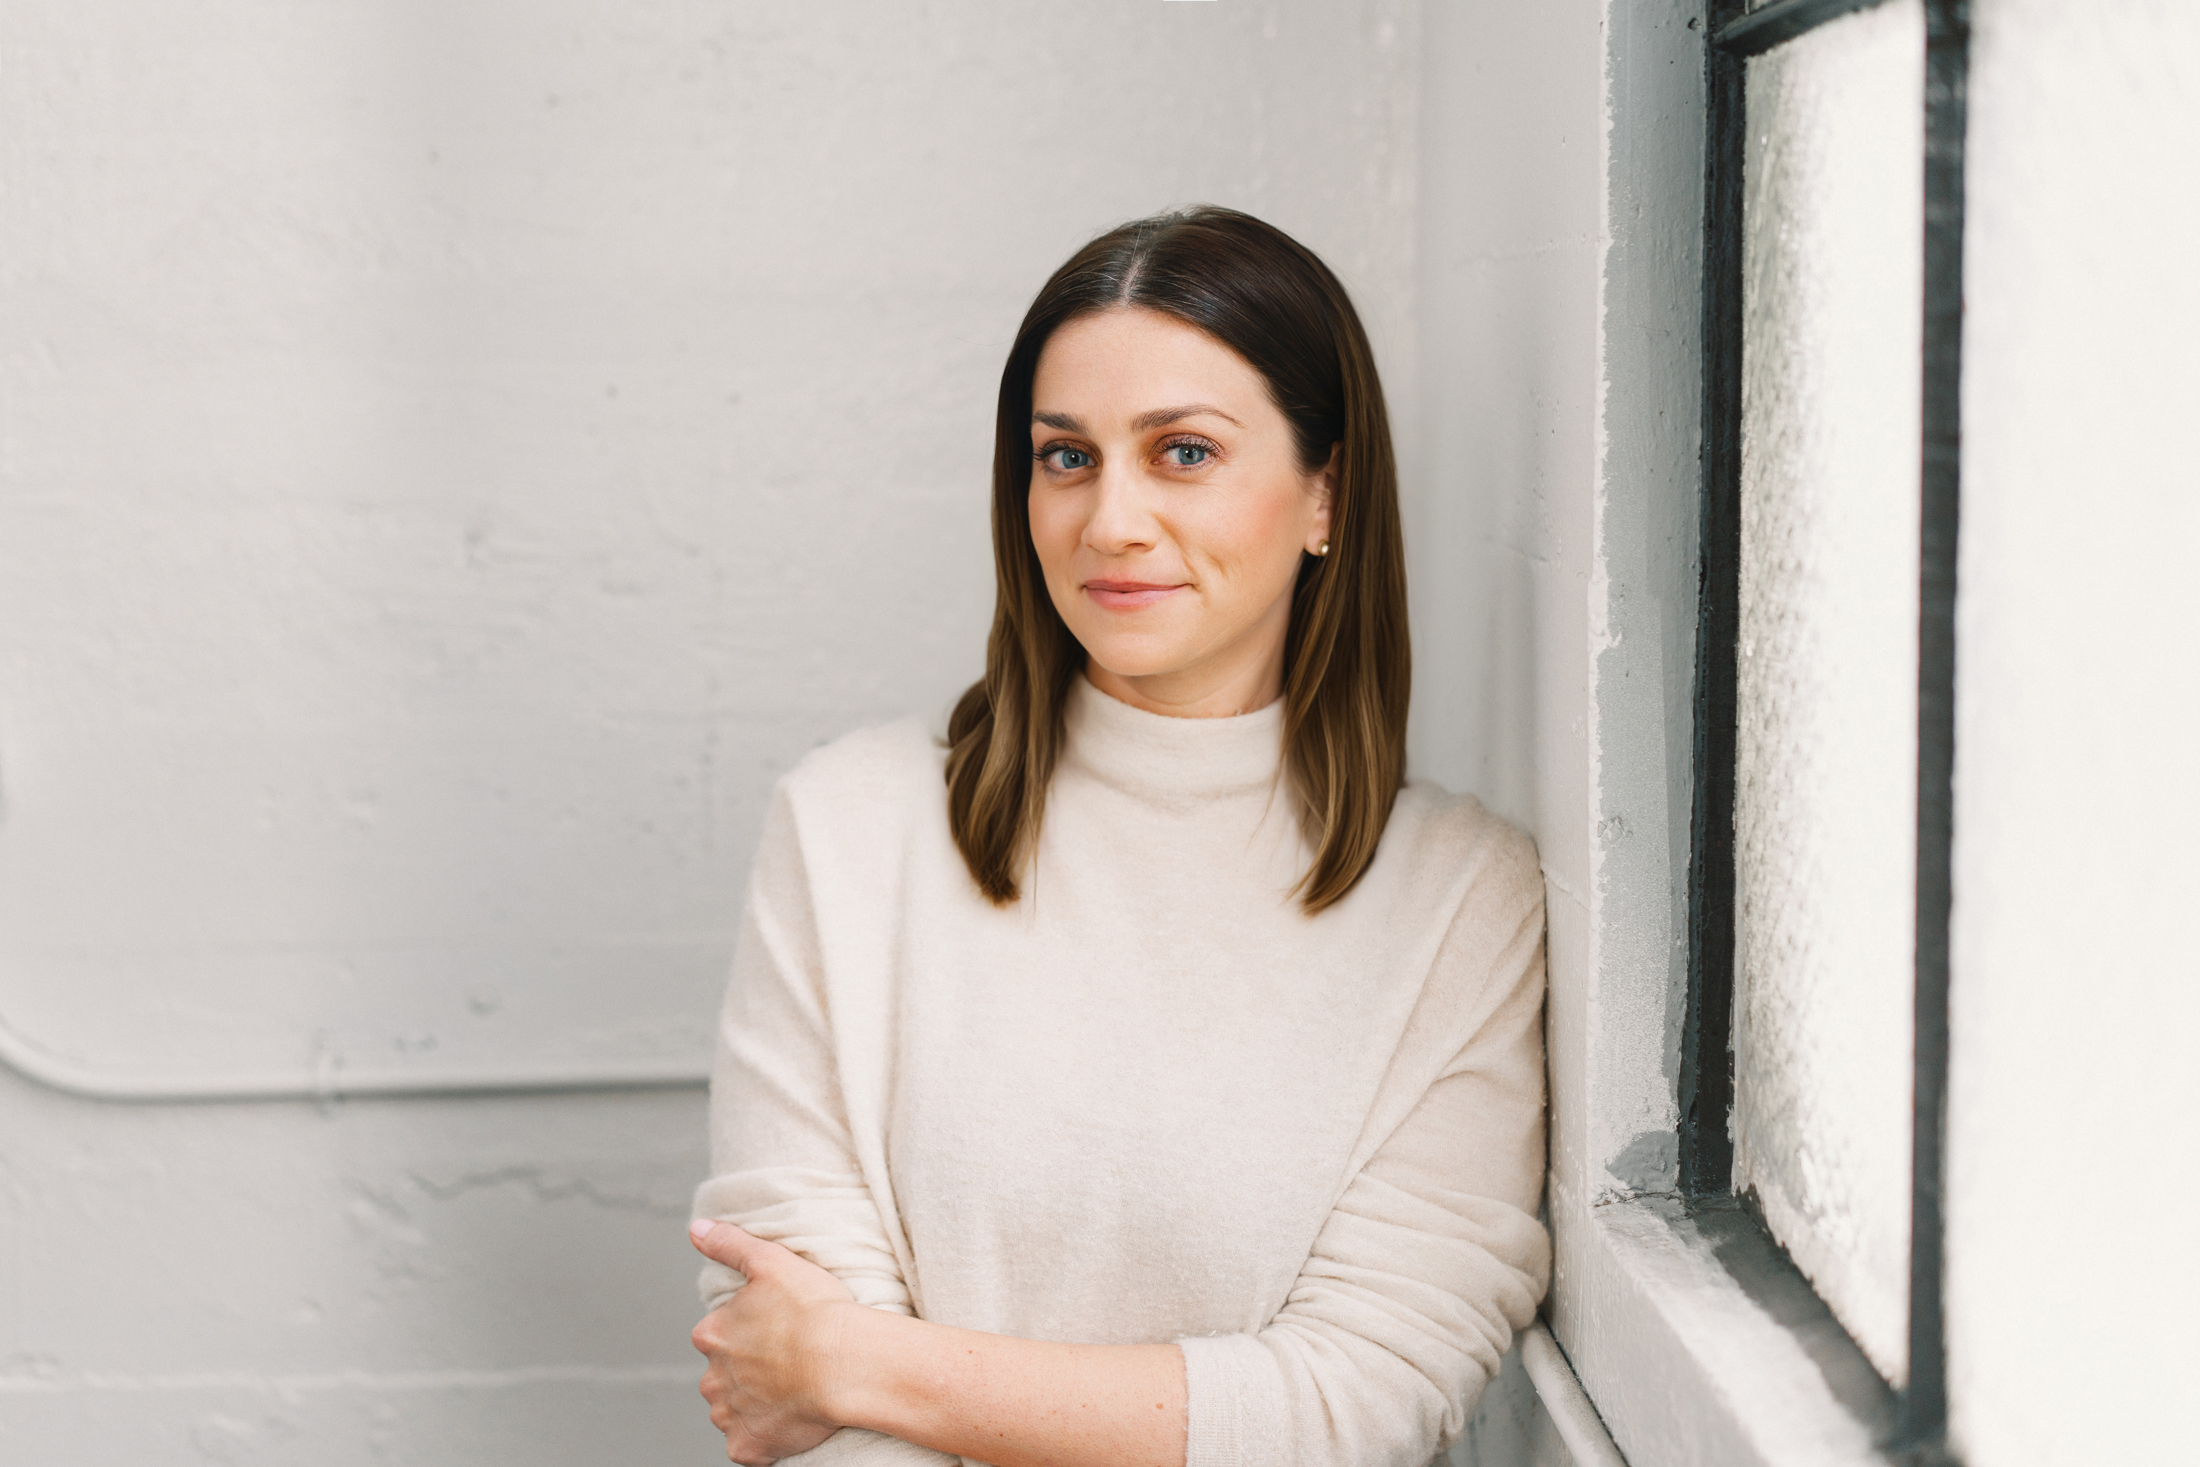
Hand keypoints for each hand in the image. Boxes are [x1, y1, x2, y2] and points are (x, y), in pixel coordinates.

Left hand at [689, 1219, 862, 1464]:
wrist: (843, 1361)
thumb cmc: (813, 1309)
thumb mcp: (771, 1261)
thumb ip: (729, 1244)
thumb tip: (695, 1229)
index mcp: (712, 1334)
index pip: (719, 1336)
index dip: (750, 1334)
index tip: (780, 1332)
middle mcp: (711, 1378)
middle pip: (724, 1376)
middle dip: (748, 1372)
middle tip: (789, 1363)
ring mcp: (729, 1416)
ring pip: (735, 1411)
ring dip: (755, 1405)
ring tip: (793, 1392)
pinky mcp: (748, 1446)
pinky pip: (750, 1446)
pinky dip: (765, 1438)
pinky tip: (791, 1422)